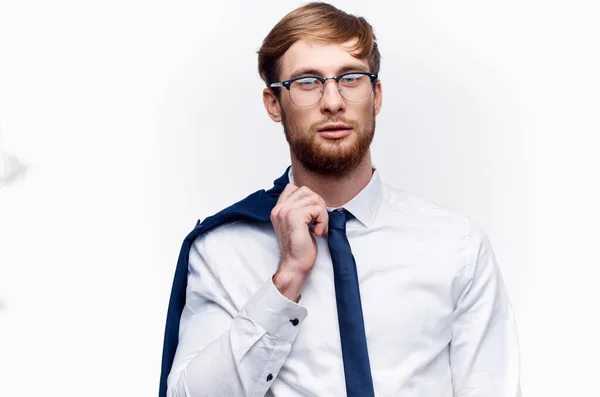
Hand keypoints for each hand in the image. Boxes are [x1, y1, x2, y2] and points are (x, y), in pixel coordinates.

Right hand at [270, 184, 328, 300]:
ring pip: (314, 198)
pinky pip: (318, 209)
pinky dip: (323, 221)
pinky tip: (318, 232)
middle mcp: (279, 208)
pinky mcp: (295, 217)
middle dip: (318, 204)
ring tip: (319, 228)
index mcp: (278, 209)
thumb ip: (299, 209)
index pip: (294, 188)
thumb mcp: (296, 223)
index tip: (311, 215)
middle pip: (306, 191)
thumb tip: (315, 198)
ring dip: (322, 214)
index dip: (308, 198)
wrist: (294, 265)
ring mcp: (286, 211)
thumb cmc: (299, 248)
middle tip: (319, 222)